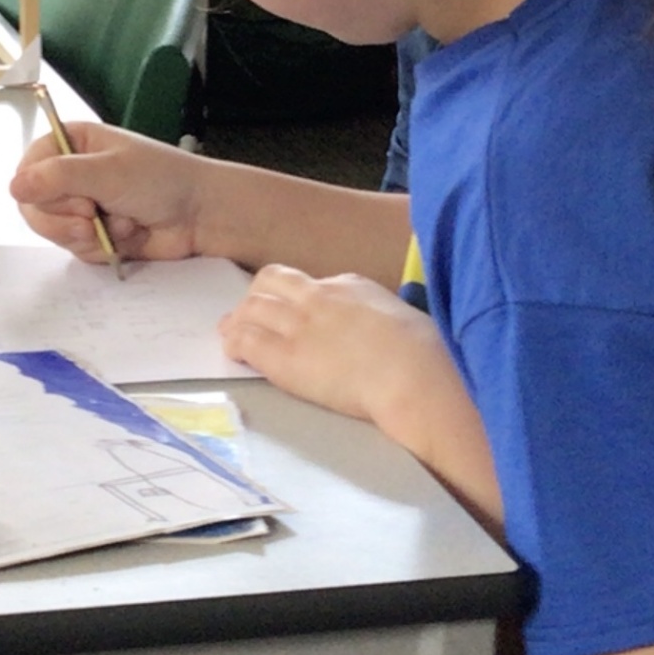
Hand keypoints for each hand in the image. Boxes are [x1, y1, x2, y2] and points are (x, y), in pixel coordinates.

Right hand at [10, 123, 203, 264]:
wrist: (202, 215)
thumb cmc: (163, 180)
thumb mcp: (109, 171)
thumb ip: (59, 177)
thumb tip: (14, 186)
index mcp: (73, 144)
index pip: (27, 171)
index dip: (41, 192)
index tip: (74, 198)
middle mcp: (73, 173)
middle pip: (35, 207)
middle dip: (67, 220)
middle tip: (95, 216)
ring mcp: (83, 205)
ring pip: (55, 232)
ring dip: (91, 235)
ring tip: (125, 223)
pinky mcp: (96, 233)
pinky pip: (78, 250)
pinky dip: (104, 248)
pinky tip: (131, 235)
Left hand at [219, 266, 438, 420]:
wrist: (411, 372)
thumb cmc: (421, 352)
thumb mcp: (398, 317)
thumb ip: (374, 317)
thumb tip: (373, 332)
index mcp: (350, 284)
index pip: (308, 283)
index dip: (293, 296)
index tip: (289, 310)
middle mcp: (318, 296)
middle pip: (271, 282)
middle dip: (256, 295)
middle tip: (249, 315)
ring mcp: (299, 325)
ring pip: (252, 308)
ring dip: (239, 319)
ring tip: (232, 332)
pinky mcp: (285, 357)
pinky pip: (246, 340)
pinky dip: (234, 343)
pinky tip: (232, 352)